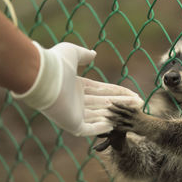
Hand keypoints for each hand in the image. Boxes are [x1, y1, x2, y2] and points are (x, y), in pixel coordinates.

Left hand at [11, 42, 140, 135]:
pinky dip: (103, 127)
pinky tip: (117, 124)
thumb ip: (83, 54)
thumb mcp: (72, 53)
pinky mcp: (72, 125)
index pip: (102, 90)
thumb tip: (93, 54)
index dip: (118, 92)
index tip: (133, 94)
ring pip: (101, 115)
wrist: (41, 77)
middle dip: (122, 103)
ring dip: (118, 113)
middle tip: (139, 104)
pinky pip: (91, 128)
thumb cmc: (55, 63)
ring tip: (134, 111)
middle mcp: (75, 101)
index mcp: (76, 86)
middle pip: (104, 103)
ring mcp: (74, 114)